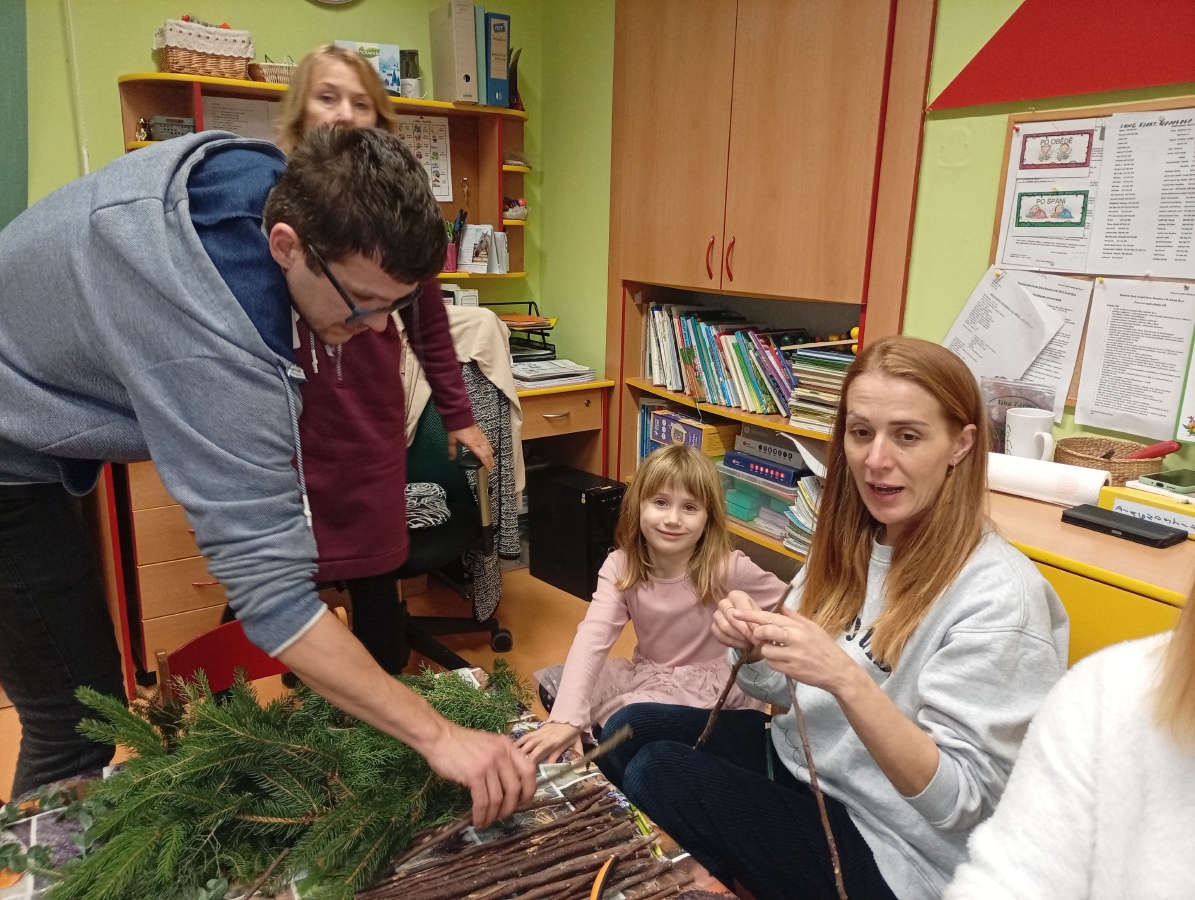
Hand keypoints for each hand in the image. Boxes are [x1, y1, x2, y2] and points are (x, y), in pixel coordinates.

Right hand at [423, 721, 535, 826]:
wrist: (440, 737)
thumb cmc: (462, 743)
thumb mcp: (489, 744)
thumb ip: (502, 759)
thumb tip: (511, 786)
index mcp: (507, 746)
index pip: (529, 770)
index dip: (529, 789)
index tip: (522, 801)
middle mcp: (501, 754)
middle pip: (515, 788)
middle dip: (510, 807)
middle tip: (502, 814)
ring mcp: (488, 764)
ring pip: (498, 798)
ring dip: (493, 814)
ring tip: (487, 821)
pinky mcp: (474, 775)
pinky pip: (482, 801)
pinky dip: (481, 815)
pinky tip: (478, 820)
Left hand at [448, 424, 493, 469]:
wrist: (460, 417)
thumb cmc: (456, 429)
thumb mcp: (452, 440)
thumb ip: (452, 450)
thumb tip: (451, 459)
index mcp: (472, 444)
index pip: (482, 455)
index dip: (486, 462)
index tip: (488, 468)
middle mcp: (478, 441)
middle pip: (487, 453)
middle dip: (490, 461)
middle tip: (491, 467)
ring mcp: (481, 437)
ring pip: (489, 447)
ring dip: (491, 455)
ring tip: (492, 461)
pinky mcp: (481, 434)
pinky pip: (488, 442)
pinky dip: (490, 448)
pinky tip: (490, 450)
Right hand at [515, 721, 583, 763]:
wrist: (571, 716)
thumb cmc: (573, 733)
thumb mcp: (574, 744)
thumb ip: (564, 753)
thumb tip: (551, 763)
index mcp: (555, 741)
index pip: (541, 749)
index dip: (533, 756)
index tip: (526, 766)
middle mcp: (545, 736)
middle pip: (531, 744)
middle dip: (523, 753)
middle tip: (514, 764)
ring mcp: (540, 732)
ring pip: (528, 739)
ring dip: (519, 747)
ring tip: (510, 756)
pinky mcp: (538, 730)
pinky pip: (528, 735)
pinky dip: (520, 740)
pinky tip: (512, 746)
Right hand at [713, 590, 764, 657]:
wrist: (749, 626)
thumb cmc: (755, 618)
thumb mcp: (760, 617)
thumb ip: (757, 621)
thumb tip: (755, 629)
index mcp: (736, 596)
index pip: (741, 609)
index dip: (750, 623)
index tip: (758, 633)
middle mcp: (723, 602)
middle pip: (731, 618)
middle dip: (744, 631)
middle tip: (754, 640)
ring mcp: (716, 615)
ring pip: (724, 627)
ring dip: (738, 637)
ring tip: (748, 642)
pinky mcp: (713, 627)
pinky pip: (719, 635)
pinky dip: (732, 642)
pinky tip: (741, 645)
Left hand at [731, 606, 855, 695]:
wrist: (839, 671)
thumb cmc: (825, 647)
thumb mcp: (812, 627)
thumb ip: (794, 617)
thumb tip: (779, 606)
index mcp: (798, 626)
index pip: (769, 617)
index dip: (750, 616)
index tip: (735, 613)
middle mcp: (794, 639)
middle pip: (763, 632)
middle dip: (756, 634)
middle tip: (760, 637)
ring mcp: (792, 655)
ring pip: (764, 650)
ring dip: (766, 651)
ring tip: (778, 650)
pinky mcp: (791, 670)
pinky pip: (772, 664)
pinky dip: (773, 662)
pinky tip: (784, 661)